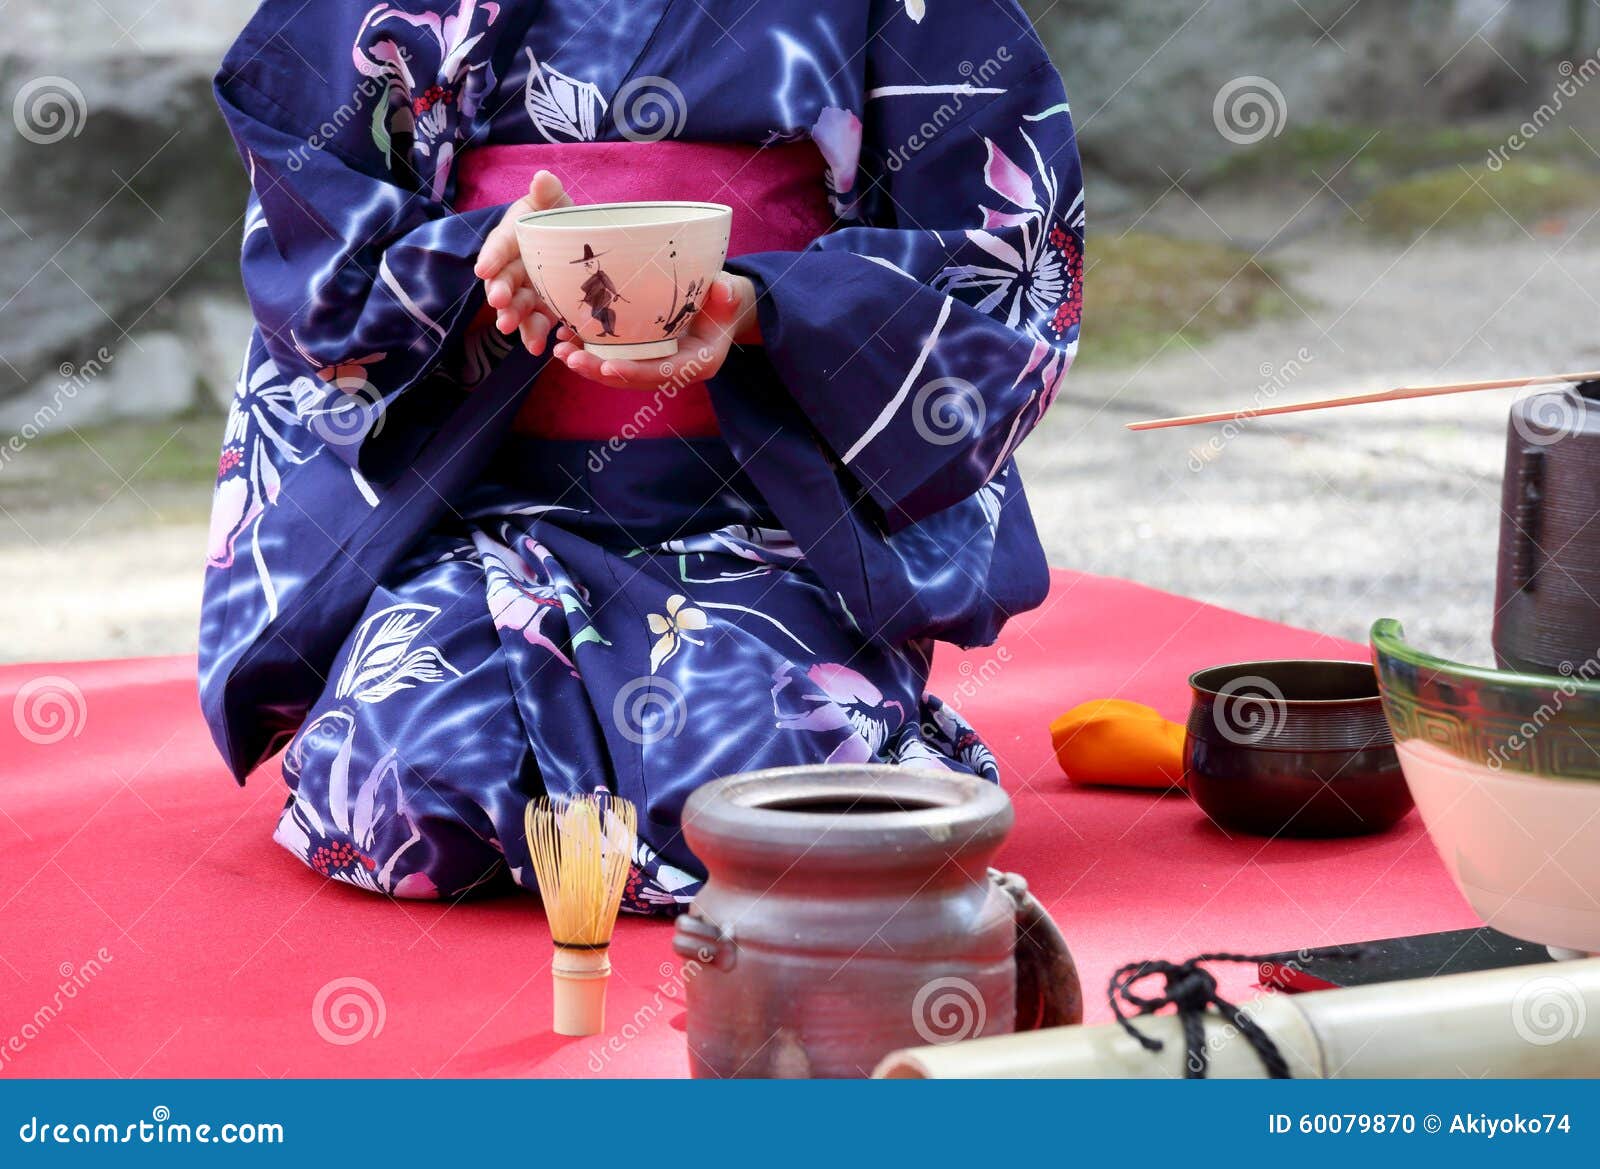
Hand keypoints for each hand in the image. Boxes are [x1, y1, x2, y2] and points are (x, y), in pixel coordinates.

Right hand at [473, 170, 572, 354]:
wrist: (579, 244)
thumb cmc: (560, 219)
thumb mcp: (556, 204)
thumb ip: (548, 195)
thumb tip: (542, 178)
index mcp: (513, 237)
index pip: (499, 246)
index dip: (492, 257)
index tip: (482, 269)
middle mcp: (514, 267)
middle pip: (503, 281)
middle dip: (500, 293)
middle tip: (499, 303)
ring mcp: (527, 291)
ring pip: (517, 307)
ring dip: (515, 320)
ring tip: (516, 333)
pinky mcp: (542, 310)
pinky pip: (538, 324)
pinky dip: (539, 335)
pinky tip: (544, 345)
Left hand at [550, 272, 760, 390]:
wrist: (721, 307)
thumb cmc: (726, 300)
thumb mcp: (733, 295)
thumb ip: (729, 295)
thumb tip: (723, 291)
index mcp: (696, 362)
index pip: (663, 372)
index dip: (636, 372)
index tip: (609, 367)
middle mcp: (671, 369)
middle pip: (631, 377)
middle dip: (598, 371)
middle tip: (569, 358)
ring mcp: (653, 363)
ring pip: (616, 370)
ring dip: (587, 363)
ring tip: (559, 350)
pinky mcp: (640, 353)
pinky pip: (611, 356)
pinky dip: (587, 349)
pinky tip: (564, 338)